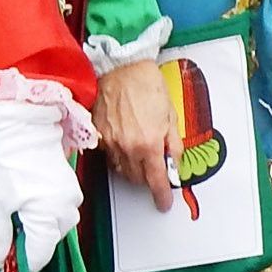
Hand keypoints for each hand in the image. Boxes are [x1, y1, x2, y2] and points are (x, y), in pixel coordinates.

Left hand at [0, 99, 83, 271]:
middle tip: (0, 240)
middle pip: (46, 244)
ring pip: (52, 230)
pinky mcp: (70, 189)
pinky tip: (23, 205)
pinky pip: (56, 214)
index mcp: (50, 216)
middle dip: (24, 247)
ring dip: (32, 231)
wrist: (22, 123)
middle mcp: (68, 211)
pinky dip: (40, 217)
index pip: (38, 257)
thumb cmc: (6, 158)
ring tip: (11, 217)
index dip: (18, 268)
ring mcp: (73, 199)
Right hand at [93, 59, 182, 208]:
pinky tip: (126, 141)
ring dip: (134, 169)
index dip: (161, 195)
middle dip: (148, 179)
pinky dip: (120, 156)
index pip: (156, 180)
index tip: (164, 203)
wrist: (122, 68)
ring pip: (122, 170)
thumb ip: (173, 146)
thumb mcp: (171, 116)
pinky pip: (110, 156)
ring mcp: (110, 142)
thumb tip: (174, 166)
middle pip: (137, 179)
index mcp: (149, 144)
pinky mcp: (97, 135)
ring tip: (141, 151)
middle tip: (156, 168)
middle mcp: (127, 147)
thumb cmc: (148, 86)